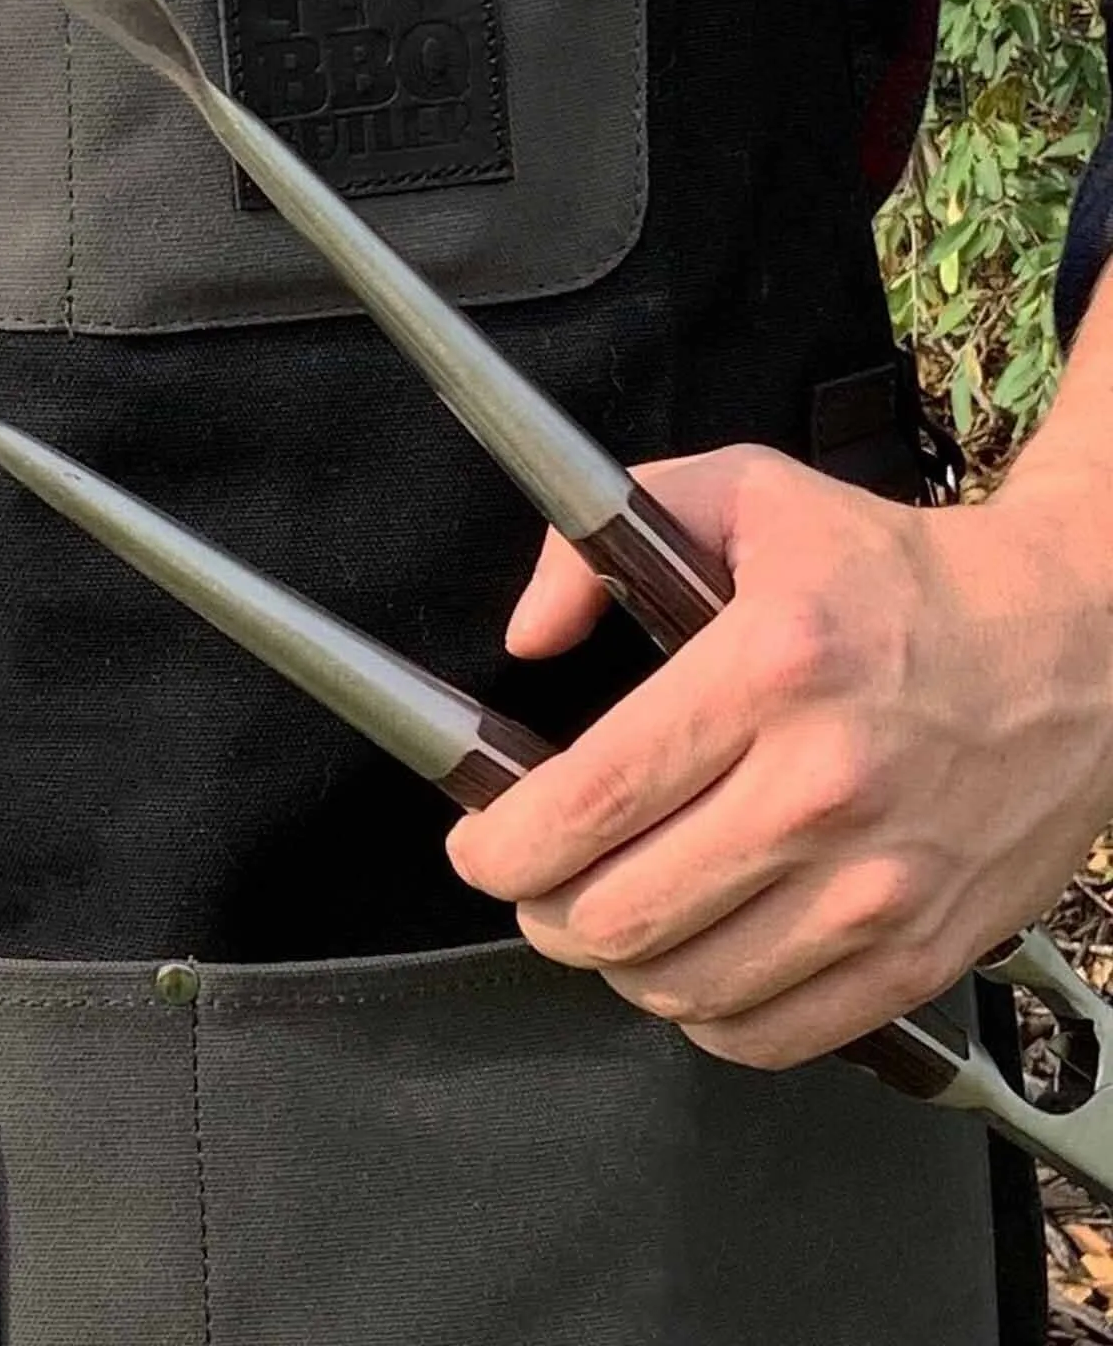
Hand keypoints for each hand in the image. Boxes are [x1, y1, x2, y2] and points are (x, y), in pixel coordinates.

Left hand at [445, 443, 1112, 1069]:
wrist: (1083, 639)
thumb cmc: (898, 572)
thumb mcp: (744, 496)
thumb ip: (598, 542)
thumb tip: (528, 632)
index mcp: (772, 668)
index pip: (597, 794)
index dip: (506, 844)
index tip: (476, 849)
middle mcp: (826, 785)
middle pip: (622, 911)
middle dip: (543, 908)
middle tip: (536, 879)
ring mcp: (880, 883)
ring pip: (685, 985)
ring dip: (616, 963)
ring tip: (609, 912)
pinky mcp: (924, 949)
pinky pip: (774, 1033)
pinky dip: (706, 1015)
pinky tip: (694, 961)